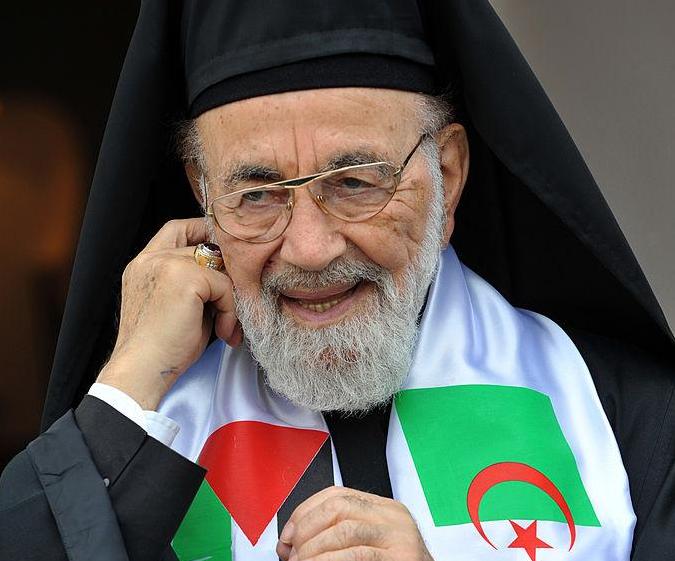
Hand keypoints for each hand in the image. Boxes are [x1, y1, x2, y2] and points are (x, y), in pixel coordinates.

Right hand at [96, 218, 241, 409]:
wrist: (141, 372)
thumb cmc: (160, 349)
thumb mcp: (175, 306)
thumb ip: (195, 283)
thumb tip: (229, 276)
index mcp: (143, 264)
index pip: (178, 229)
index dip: (205, 236)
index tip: (224, 261)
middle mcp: (150, 259)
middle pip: (205, 246)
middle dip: (226, 274)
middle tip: (232, 307)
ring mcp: (166, 264)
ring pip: (219, 268)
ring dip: (230, 298)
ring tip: (226, 327)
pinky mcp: (185, 278)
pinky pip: (225, 286)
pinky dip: (230, 311)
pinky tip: (222, 332)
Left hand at [277, 486, 432, 560]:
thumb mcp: (367, 547)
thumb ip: (337, 537)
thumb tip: (291, 541)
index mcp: (385, 509)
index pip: (336, 494)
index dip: (305, 512)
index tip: (286, 535)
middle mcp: (394, 516)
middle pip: (338, 506)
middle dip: (306, 528)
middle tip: (292, 552)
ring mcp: (401, 535)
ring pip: (344, 528)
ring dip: (313, 548)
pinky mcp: (403, 556)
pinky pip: (356, 554)